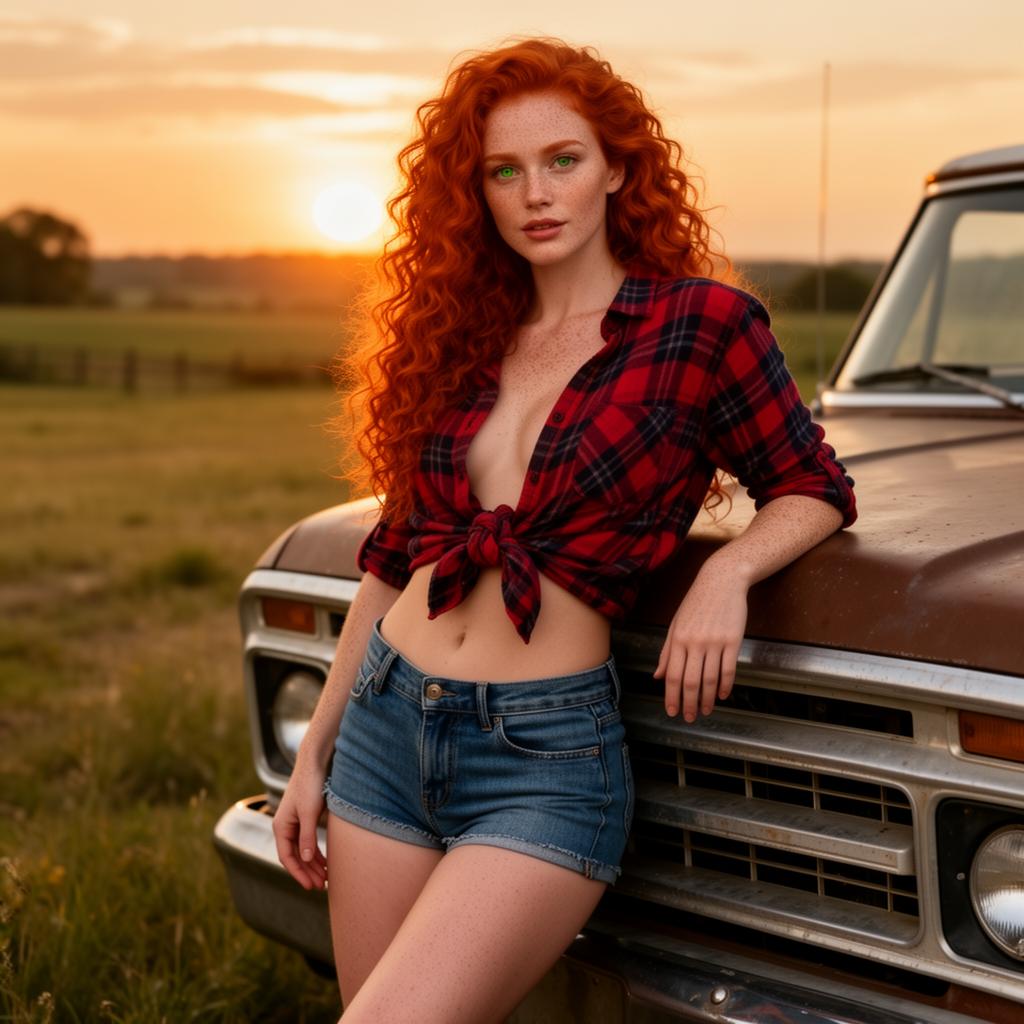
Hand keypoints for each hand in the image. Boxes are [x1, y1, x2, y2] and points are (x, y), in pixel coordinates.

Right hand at [272, 764, 328, 889]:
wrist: (314, 762)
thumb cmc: (310, 785)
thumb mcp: (309, 813)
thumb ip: (307, 836)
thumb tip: (307, 859)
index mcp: (281, 826)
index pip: (287, 857)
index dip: (298, 873)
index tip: (310, 886)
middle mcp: (285, 827)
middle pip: (295, 857)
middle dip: (307, 872)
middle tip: (321, 886)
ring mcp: (295, 823)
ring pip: (302, 851)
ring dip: (313, 864)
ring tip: (326, 878)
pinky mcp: (305, 818)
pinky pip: (308, 842)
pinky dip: (317, 853)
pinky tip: (326, 862)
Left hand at [652, 567, 747, 721]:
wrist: (722, 580)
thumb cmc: (696, 602)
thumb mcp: (676, 624)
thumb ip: (667, 652)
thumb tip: (658, 676)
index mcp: (678, 639)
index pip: (673, 675)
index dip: (671, 696)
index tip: (671, 711)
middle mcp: (695, 642)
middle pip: (690, 681)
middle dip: (688, 703)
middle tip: (688, 718)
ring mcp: (715, 642)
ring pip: (710, 679)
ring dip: (707, 699)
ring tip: (705, 711)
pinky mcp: (733, 640)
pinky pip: (728, 669)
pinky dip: (725, 685)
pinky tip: (722, 695)